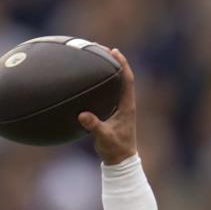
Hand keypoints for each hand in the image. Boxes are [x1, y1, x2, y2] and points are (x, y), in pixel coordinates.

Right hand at [78, 47, 137, 164]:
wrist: (121, 161)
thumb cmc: (115, 150)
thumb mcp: (104, 138)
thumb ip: (95, 127)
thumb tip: (83, 115)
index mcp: (127, 106)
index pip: (127, 80)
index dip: (122, 64)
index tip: (114, 50)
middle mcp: (125, 104)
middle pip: (122, 77)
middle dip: (114, 61)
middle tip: (101, 48)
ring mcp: (120, 108)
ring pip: (116, 84)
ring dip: (108, 70)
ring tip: (96, 58)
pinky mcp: (114, 113)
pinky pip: (109, 92)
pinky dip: (101, 83)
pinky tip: (89, 80)